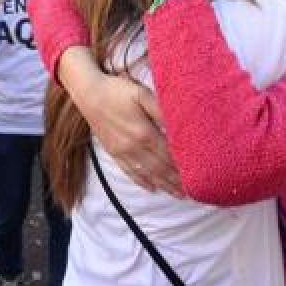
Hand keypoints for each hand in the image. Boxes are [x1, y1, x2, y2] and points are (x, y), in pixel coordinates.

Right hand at [60, 48, 180, 194]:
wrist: (88, 94)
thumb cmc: (117, 90)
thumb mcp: (142, 94)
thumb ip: (160, 110)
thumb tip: (177, 125)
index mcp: (144, 132)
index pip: (169, 154)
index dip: (183, 166)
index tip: (197, 176)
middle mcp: (134, 146)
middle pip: (160, 168)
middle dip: (177, 181)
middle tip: (193, 192)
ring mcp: (122, 151)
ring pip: (147, 173)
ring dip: (163, 185)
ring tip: (178, 195)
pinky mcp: (113, 152)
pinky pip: (129, 171)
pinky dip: (142, 181)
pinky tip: (152, 188)